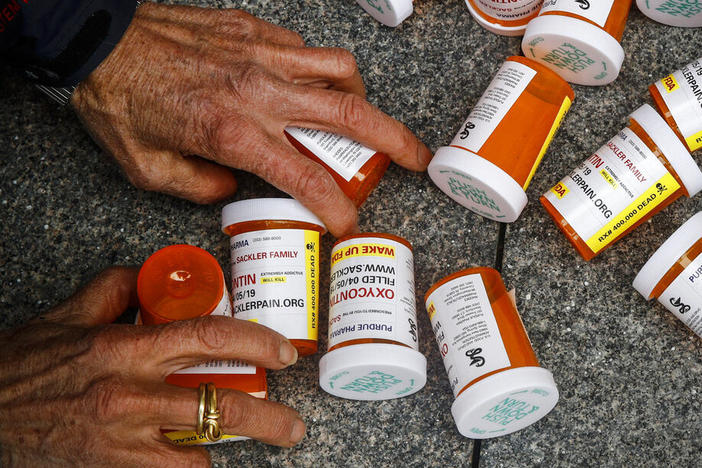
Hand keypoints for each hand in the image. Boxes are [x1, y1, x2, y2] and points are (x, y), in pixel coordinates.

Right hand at [0, 267, 304, 466]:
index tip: (283, 353)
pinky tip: (198, 456)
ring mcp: (123, 437)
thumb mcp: (68, 315)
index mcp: (125, 347)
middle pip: (220, 404)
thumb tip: (155, 277)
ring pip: (201, 449)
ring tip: (254, 443)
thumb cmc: (23, 365)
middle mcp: (130, 393)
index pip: (207, 335)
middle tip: (293, 424)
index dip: (255, 341)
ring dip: (232, 448)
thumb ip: (117, 288)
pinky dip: (191, 465)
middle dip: (269, 418)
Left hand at [72, 3, 432, 236]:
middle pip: (348, 116)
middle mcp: (258, 91)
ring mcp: (261, 53)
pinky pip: (306, 48)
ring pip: (339, 70)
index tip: (349, 223)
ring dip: (361, 98)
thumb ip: (201, 188)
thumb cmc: (118, 102)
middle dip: (395, 141)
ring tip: (360, 118)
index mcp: (233, 133)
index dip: (337, 206)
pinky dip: (320, 70)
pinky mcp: (254, 28)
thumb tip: (235, 188)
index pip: (307, 176)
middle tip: (417, 158)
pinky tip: (307, 85)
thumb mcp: (148, 170)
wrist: (95, 38)